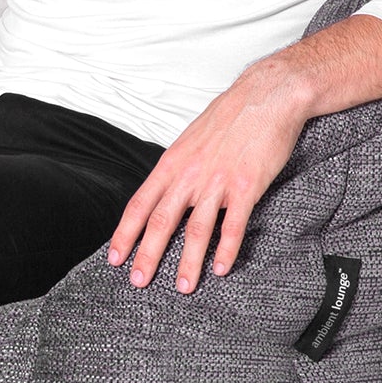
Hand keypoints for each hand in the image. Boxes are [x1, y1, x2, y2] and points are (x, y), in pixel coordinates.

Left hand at [107, 62, 309, 293]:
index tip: (114, 257)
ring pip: (197, 230)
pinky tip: (221, 268)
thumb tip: (165, 192)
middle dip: (148, 255)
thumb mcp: (191, 140)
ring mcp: (218, 182)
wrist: (267, 95)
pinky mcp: (246, 186)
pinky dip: (226, 249)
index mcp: (172, 163)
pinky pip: (233, 225)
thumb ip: (177, 169)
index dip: (125, 233)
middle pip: (162, 222)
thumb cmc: (230, 117)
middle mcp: (190, 175)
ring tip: (183, 287)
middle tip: (138, 281)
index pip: (140, 204)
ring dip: (188, 262)